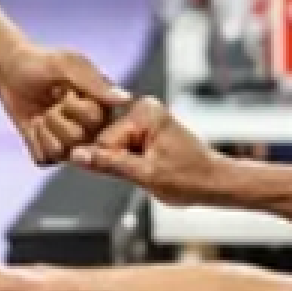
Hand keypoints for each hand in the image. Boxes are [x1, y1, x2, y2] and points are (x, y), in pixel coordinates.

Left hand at [0, 45, 126, 164]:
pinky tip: (35, 125)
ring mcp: (72, 144)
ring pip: (62, 152)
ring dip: (45, 128)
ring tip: (44, 113)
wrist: (10, 71)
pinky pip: (44, 158)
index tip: (66, 89)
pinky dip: (35, 140)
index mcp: (104, 108)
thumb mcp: (68, 64)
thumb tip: (126, 99)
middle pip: (78, 138)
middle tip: (52, 100)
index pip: (95, 119)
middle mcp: (93, 130)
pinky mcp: (51, 153)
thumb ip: (95, 84)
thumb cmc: (42, 63)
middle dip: (57, 116)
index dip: (73, 105)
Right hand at [68, 96, 228, 206]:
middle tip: (146, 172)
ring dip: (125, 162)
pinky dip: (130, 160)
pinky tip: (148, 166)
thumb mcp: (146, 175)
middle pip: (107, 140)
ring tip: (152, 169)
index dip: (113, 163)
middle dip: (120, 161)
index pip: (104, 140)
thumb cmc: (191, 178)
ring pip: (113, 145)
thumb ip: (109, 163)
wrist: (215, 181)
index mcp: (144, 113)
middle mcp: (143, 108)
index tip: (135, 173)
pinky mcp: (145, 128)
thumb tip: (76, 155)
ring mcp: (144, 117)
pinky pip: (122, 145)